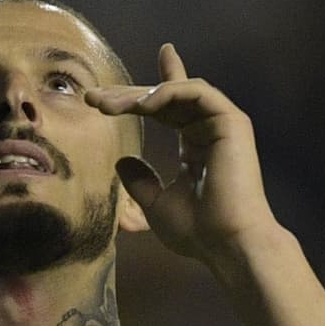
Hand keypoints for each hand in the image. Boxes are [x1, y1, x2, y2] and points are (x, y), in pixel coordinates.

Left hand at [84, 44, 279, 262]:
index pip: (170, 108)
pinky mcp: (232, 122)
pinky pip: (197, 92)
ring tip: (108, 106)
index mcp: (195, 147)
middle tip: (93, 98)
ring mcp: (222, 124)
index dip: (149, 88)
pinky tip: (141, 105)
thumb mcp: (156, 204)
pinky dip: (168, 92)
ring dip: (140, 94)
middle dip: (127, 95)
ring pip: (178, 92)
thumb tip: (122, 161)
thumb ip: (140, 182)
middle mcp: (209, 131)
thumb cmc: (198, 232)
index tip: (120, 80)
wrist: (227, 244)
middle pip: (166, 98)